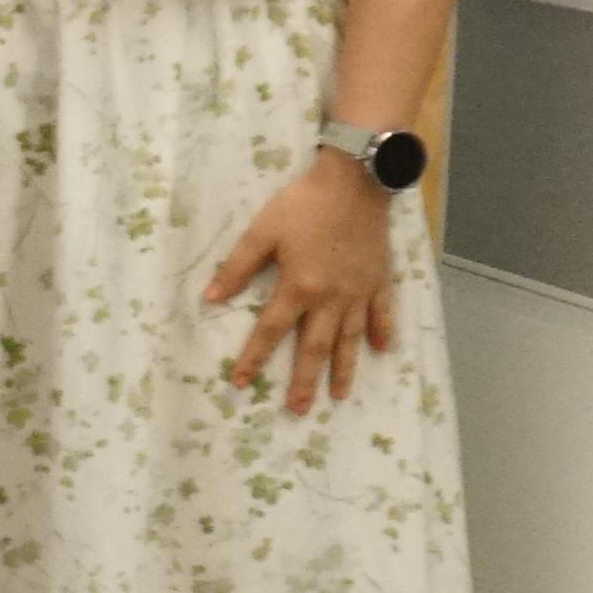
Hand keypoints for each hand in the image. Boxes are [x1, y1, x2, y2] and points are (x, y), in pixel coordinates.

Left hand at [206, 152, 399, 414]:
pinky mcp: (380, 280)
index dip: (253, 358)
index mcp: (298, 287)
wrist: (355, 182)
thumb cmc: (303, 205)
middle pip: (315, 347)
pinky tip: (380, 351)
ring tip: (339, 396)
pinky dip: (381, 332)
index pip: (270, 331)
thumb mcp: (261, 232)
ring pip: (350, 339)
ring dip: (344, 369)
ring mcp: (359, 291)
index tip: (240, 382)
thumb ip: (237, 267)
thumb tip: (211, 298)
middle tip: (299, 410)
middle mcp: (331, 298)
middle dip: (305, 381)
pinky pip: (382, 313)